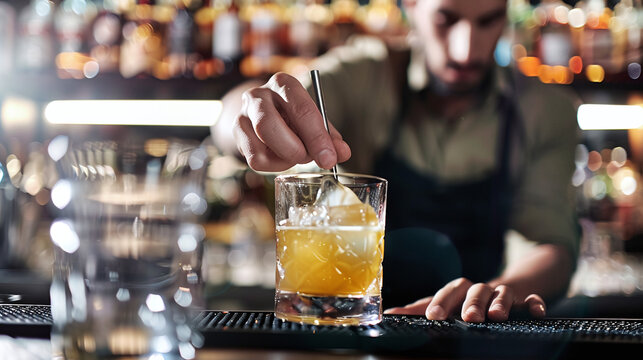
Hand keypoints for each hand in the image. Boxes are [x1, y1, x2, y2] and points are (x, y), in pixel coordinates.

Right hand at [233, 72, 350, 171]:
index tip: (330, 159)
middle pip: (269, 124)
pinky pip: (254, 158)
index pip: (301, 109)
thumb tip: (343, 153)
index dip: (317, 137)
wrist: (263, 113)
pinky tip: (281, 157)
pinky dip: (273, 165)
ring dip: (283, 157)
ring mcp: (242, 114)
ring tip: (296, 155)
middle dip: (294, 149)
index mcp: (283, 84)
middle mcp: (258, 94)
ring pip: (259, 145)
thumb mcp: (314, 121)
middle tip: (309, 159)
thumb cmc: (294, 117)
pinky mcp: (237, 134)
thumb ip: (329, 137)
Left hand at [384, 278, 546, 321]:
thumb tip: (389, 313)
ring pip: (502, 293)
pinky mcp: (526, 299)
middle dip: (471, 303)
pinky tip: (537, 313)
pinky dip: (535, 304)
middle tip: (468, 318)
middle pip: (474, 289)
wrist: (510, 285)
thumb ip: (421, 308)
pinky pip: (532, 299)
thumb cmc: (470, 299)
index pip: (448, 290)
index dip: (441, 301)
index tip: (432, 317)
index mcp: (460, 290)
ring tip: (496, 316)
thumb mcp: (448, 303)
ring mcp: (504, 293)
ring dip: (499, 303)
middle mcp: (481, 289)